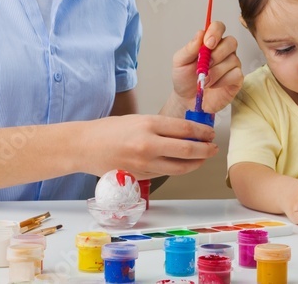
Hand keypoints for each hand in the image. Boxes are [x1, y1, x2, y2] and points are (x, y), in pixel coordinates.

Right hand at [86, 114, 216, 178]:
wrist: (84, 146)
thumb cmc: (109, 130)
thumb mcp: (138, 119)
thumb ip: (161, 127)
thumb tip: (187, 132)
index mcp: (148, 125)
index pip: (185, 130)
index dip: (203, 132)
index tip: (211, 133)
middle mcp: (148, 145)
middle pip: (187, 150)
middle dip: (205, 150)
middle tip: (213, 147)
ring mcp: (144, 164)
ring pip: (179, 167)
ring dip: (196, 163)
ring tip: (203, 158)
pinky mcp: (139, 177)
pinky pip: (165, 174)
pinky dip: (178, 169)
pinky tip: (183, 164)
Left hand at [171, 21, 242, 113]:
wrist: (187, 100)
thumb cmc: (184, 78)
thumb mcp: (180, 62)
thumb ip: (189, 48)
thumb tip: (200, 34)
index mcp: (210, 42)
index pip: (219, 27)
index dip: (215, 32)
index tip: (207, 44)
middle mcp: (224, 50)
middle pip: (231, 42)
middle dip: (217, 54)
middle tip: (205, 65)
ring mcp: (232, 64)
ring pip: (233, 60)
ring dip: (215, 72)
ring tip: (204, 80)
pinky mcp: (237, 78)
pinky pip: (236, 74)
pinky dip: (222, 81)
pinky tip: (214, 85)